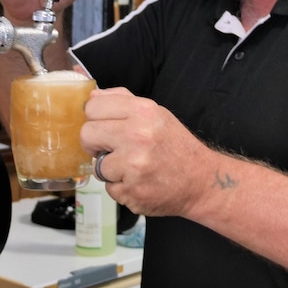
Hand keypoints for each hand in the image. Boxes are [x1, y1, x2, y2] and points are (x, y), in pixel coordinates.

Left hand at [81, 87, 214, 217]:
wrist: (201, 180)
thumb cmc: (176, 146)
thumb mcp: (156, 113)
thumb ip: (123, 101)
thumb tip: (92, 96)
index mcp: (143, 111)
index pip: (92, 108)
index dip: (94, 119)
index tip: (103, 127)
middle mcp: (138, 135)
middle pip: (86, 134)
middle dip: (95, 144)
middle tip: (111, 149)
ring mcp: (134, 165)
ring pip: (97, 166)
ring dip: (110, 170)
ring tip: (132, 167)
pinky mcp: (132, 191)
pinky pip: (110, 188)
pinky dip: (121, 187)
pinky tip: (139, 182)